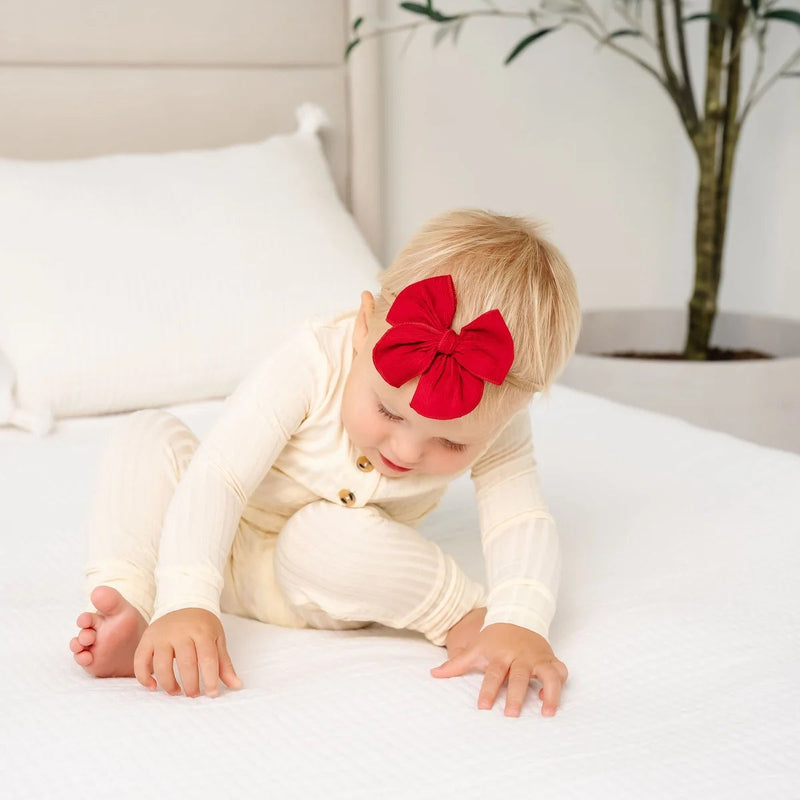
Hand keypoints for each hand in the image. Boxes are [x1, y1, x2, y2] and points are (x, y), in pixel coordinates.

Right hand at [133, 608, 242, 697]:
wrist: (184, 603)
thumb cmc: (203, 626)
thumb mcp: (217, 639)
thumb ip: (224, 664)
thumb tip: (237, 686)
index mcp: (202, 632)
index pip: (207, 658)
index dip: (210, 679)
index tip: (212, 694)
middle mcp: (181, 632)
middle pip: (186, 663)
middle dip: (190, 684)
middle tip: (193, 695)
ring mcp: (162, 635)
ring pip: (162, 664)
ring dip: (168, 683)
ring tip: (176, 692)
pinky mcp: (147, 638)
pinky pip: (140, 660)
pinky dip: (144, 677)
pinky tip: (153, 686)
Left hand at [431, 620, 566, 716]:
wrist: (517, 614)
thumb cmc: (494, 637)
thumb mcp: (476, 648)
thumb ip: (456, 664)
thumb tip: (433, 674)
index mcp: (500, 653)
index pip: (494, 673)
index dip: (488, 690)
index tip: (483, 707)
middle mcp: (521, 656)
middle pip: (519, 676)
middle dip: (516, 695)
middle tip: (511, 715)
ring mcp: (537, 657)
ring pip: (548, 674)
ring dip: (550, 693)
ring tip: (546, 713)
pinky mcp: (550, 659)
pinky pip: (560, 671)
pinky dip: (559, 685)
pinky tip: (550, 699)